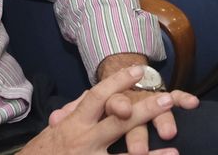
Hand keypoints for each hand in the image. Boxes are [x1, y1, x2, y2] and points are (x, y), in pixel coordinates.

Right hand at [25, 65, 185, 154]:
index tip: (138, 70)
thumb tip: (92, 94)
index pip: (97, 96)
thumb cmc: (43, 151)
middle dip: (144, 110)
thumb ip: (75, 111)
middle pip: (118, 122)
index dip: (118, 82)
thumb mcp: (57, 128)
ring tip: (174, 151)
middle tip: (167, 99)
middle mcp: (84, 141)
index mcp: (74, 123)